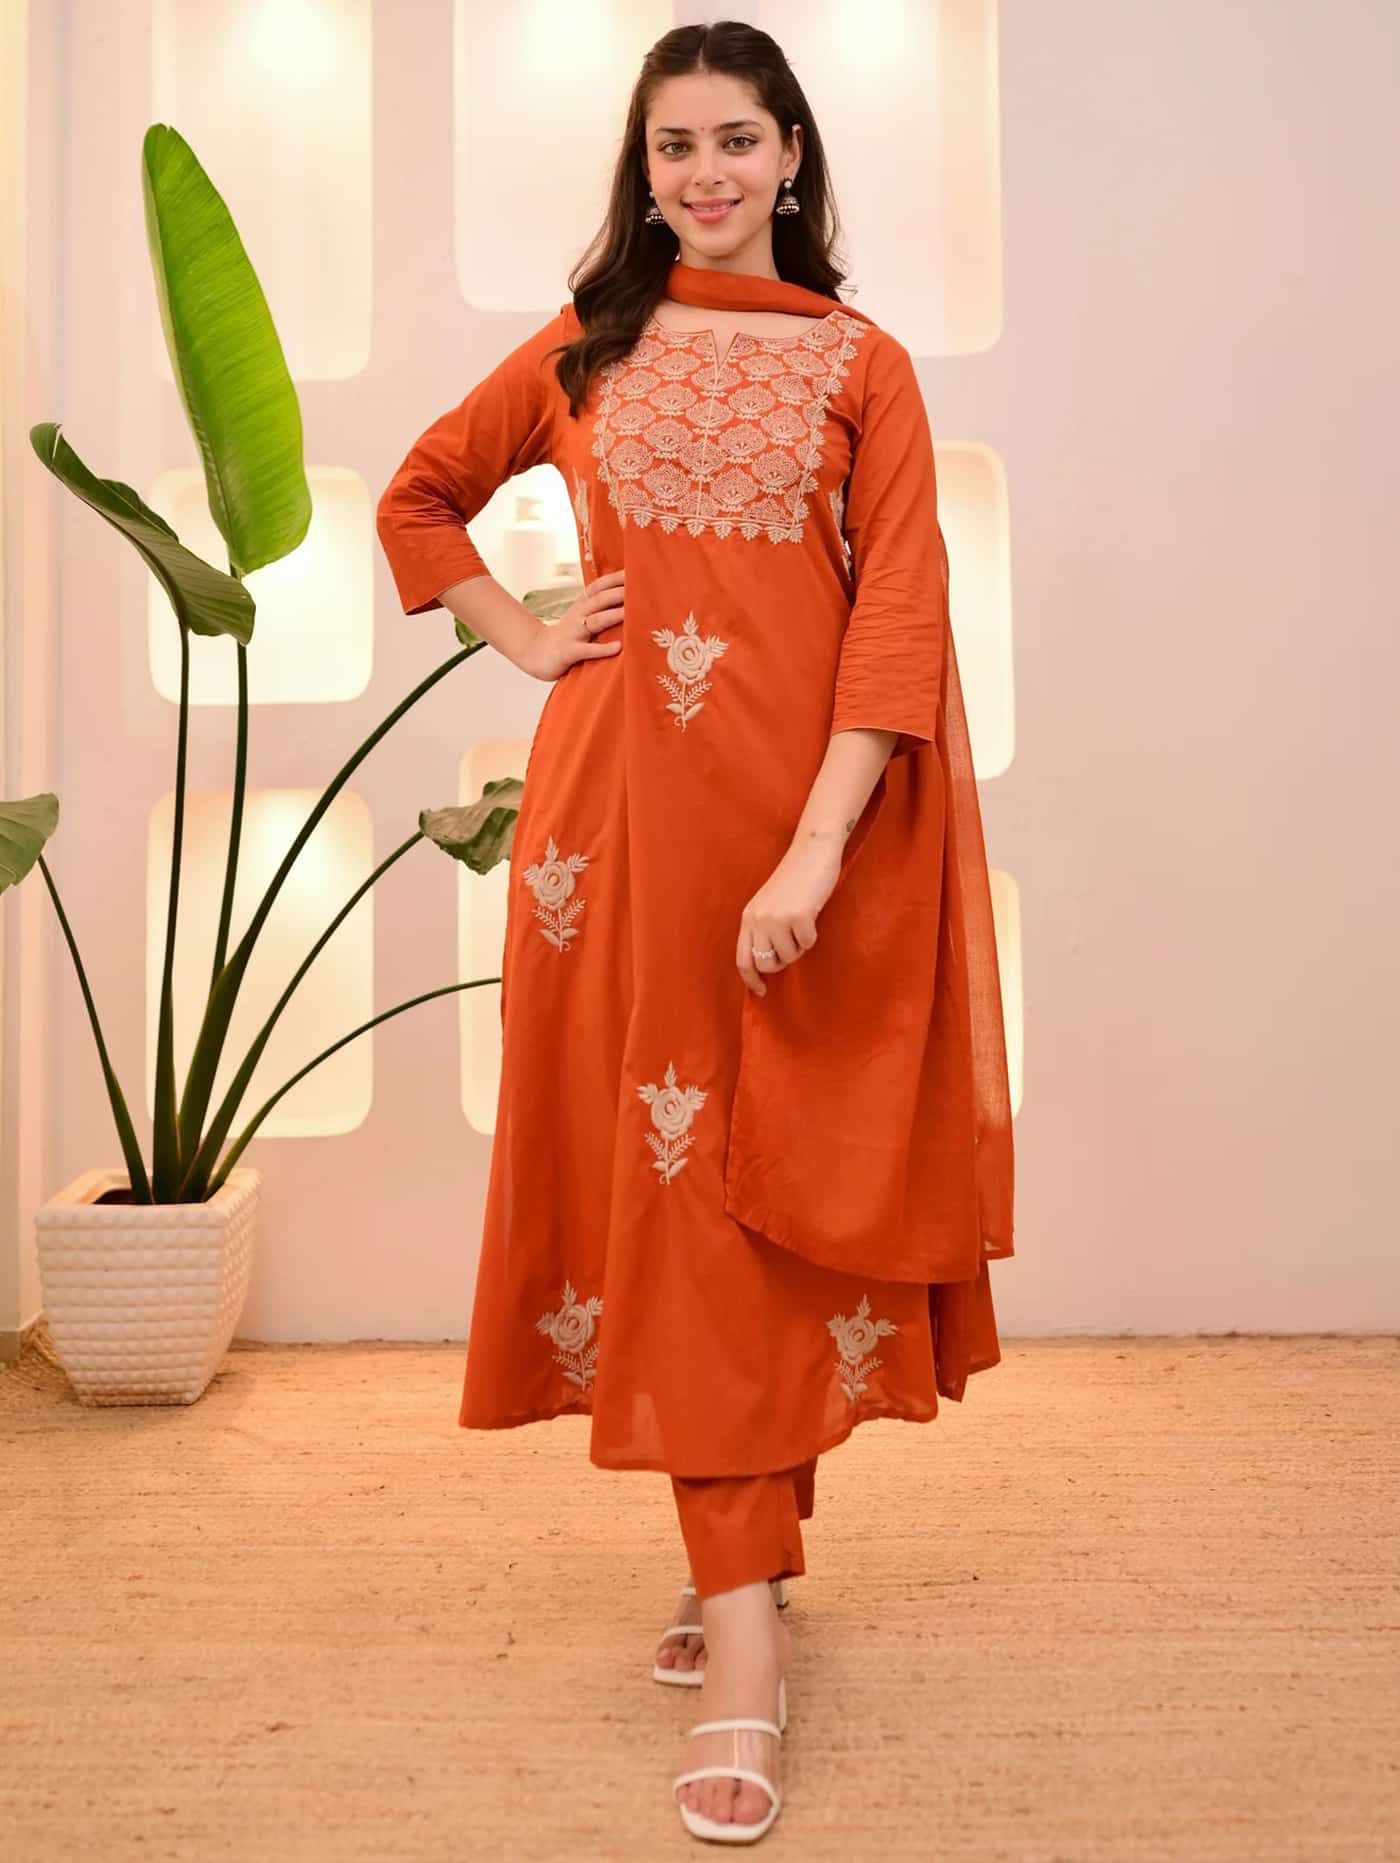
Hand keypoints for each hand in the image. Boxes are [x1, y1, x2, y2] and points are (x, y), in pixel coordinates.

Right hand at [517, 569, 624, 682]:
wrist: (536, 652)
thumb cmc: (567, 635)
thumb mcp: (581, 616)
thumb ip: (601, 607)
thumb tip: (630, 598)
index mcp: (582, 604)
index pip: (599, 586)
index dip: (615, 578)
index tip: (635, 571)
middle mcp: (578, 615)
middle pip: (599, 600)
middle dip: (618, 593)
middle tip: (639, 589)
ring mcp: (573, 633)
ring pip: (595, 621)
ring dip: (612, 616)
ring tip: (629, 613)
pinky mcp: (569, 652)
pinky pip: (587, 650)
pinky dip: (602, 649)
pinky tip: (618, 647)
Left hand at [736, 833, 843, 995]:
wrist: (812, 852)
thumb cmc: (794, 879)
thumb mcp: (769, 903)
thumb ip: (763, 928)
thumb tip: (767, 962)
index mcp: (748, 917)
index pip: (742, 959)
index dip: (751, 979)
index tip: (761, 991)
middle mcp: (758, 919)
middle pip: (765, 963)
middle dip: (781, 962)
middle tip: (793, 945)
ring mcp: (777, 918)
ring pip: (788, 957)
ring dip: (799, 947)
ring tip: (802, 925)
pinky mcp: (798, 917)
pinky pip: (808, 944)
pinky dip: (813, 936)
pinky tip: (812, 916)